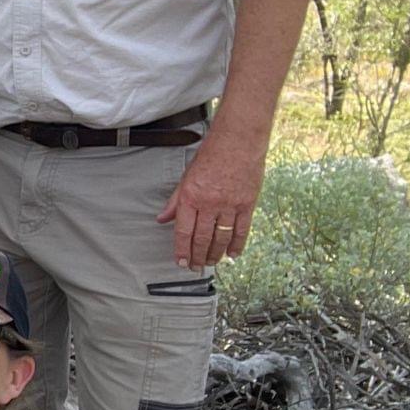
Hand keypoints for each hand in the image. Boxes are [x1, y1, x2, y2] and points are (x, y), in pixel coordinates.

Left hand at [157, 127, 265, 268]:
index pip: (184, 231)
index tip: (181, 261)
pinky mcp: (247, 204)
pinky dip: (237, 244)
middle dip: (197, 256)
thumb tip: (162, 219)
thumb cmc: (211, 156)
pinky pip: (242, 230)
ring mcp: (230, 205)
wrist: (238, 142)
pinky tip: (233, 255)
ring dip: (215, 253)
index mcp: (191, 197)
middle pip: (202, 238)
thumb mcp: (187, 177)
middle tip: (195, 267)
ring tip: (211, 263)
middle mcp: (210, 203)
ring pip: (221, 237)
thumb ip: (175, 201)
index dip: (182, 249)